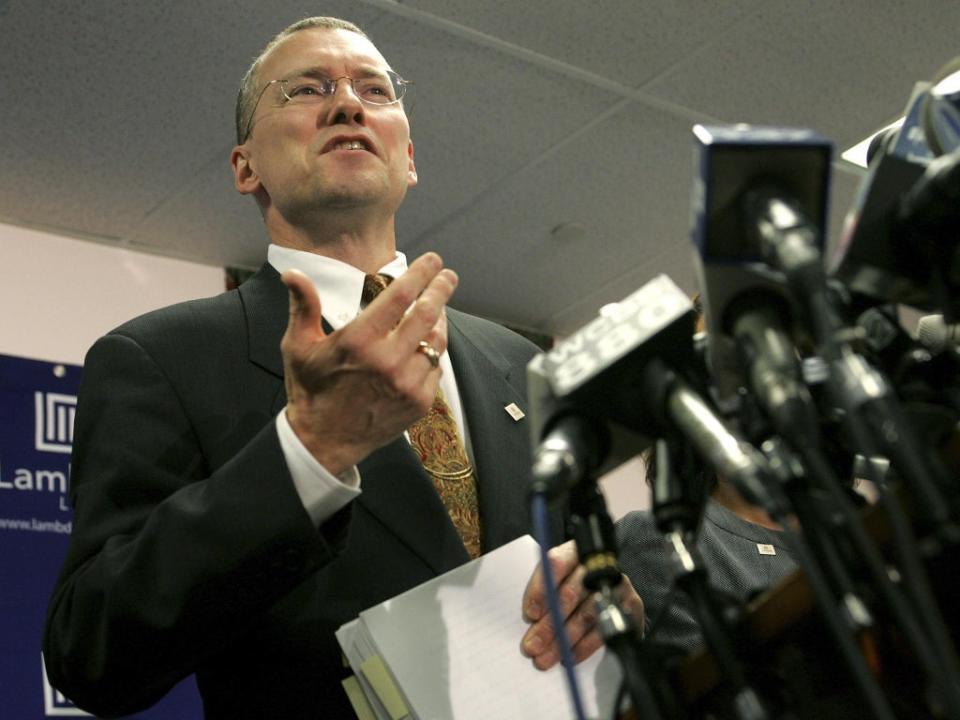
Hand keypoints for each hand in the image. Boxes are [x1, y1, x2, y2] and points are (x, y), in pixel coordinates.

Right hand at [281, 252, 456, 474]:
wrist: (324, 442)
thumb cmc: (310, 390)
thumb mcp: (298, 346)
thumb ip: (303, 307)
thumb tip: (293, 274)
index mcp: (359, 342)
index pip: (401, 296)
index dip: (421, 273)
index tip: (432, 260)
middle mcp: (388, 361)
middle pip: (428, 313)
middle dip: (442, 289)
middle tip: (448, 276)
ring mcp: (407, 383)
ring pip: (437, 342)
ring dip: (441, 320)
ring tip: (440, 306)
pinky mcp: (419, 402)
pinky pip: (436, 368)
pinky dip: (435, 352)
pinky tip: (429, 343)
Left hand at [521, 540, 643, 669]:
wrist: (606, 582)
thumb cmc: (571, 581)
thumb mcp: (555, 579)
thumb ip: (543, 592)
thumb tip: (532, 620)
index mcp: (574, 551)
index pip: (556, 564)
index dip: (542, 590)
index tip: (530, 615)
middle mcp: (597, 565)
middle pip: (570, 594)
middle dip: (549, 624)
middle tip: (532, 646)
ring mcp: (617, 583)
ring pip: (587, 615)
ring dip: (564, 640)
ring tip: (545, 658)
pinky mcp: (631, 604)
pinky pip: (606, 629)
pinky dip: (585, 646)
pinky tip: (570, 657)